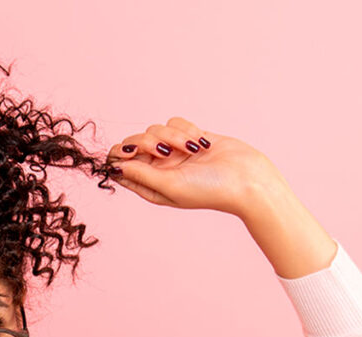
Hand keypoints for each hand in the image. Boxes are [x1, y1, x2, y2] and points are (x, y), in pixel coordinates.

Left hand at [106, 116, 282, 216]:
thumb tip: (114, 166)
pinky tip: (200, 143)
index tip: (129, 153)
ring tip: (191, 150)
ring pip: (154, 129)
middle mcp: (158, 168)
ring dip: (172, 136)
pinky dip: (185, 129)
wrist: (247, 179)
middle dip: (145, 142)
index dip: (119, 156)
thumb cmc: (210, 190)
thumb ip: (141, 175)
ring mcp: (173, 151)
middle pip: (132, 144)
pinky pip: (174, 122)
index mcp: (149, 185)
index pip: (119, 166)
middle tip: (163, 151)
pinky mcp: (189, 136)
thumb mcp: (170, 186)